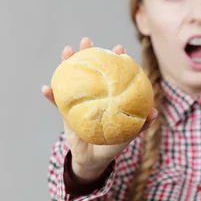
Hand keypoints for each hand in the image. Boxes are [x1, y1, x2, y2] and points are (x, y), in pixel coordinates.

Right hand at [41, 37, 157, 182]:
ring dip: (67, 63)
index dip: (115, 59)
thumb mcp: (128, 134)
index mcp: (108, 95)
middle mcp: (93, 93)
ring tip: (66, 51)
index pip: (113, 73)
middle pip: (90, 68)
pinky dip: (51, 95)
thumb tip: (154, 113)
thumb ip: (141, 124)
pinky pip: (56, 102)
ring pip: (71, 78)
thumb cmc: (112, 145)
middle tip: (87, 41)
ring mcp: (78, 100)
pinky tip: (45, 88)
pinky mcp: (65, 111)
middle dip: (88, 52)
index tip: (118, 48)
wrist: (92, 160)